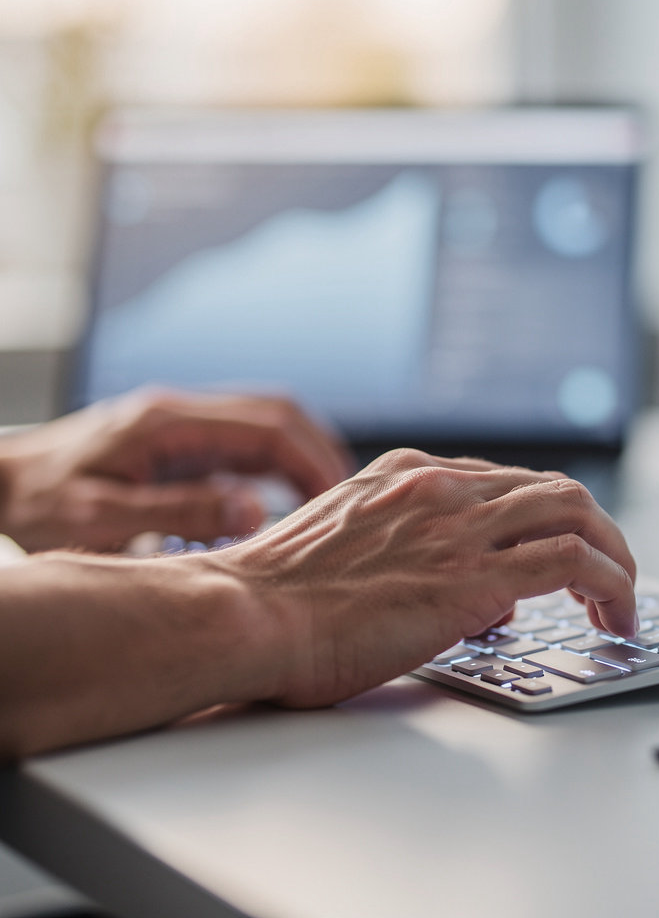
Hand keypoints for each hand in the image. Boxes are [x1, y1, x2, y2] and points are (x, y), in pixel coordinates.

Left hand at [0, 388, 352, 551]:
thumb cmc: (39, 504)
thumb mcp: (99, 520)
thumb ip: (179, 513)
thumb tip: (256, 510)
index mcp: (168, 422)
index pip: (267, 427)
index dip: (312, 461)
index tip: (339, 501)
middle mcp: (183, 412)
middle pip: (278, 413)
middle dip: (321, 452)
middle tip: (347, 501)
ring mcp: (183, 422)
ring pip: (268, 422)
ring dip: (304, 455)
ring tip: (328, 502)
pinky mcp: (181, 439)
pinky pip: (247, 441)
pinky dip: (279, 463)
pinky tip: (288, 499)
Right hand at [215, 448, 638, 707]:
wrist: (246, 614)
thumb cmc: (279, 596)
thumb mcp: (348, 544)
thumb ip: (411, 548)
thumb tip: (479, 593)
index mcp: (410, 476)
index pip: (507, 483)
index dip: (545, 520)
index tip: (561, 552)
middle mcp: (442, 488)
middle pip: (554, 487)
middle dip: (595, 529)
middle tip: (609, 572)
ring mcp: (460, 526)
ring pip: (576, 511)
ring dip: (615, 554)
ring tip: (622, 598)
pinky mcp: (473, 576)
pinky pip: (572, 561)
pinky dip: (612, 583)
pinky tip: (617, 616)